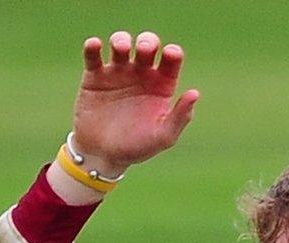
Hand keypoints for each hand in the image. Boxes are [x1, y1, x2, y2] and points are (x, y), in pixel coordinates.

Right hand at [71, 30, 200, 172]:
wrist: (102, 156)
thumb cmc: (137, 147)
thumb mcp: (163, 136)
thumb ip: (180, 117)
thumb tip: (195, 93)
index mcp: (161, 85)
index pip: (171, 60)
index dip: (173, 52)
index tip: (170, 54)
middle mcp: (141, 74)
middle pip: (147, 45)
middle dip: (148, 41)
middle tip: (144, 50)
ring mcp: (117, 72)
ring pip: (121, 43)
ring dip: (121, 39)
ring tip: (120, 48)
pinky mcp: (94, 77)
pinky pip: (93, 56)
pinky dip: (93, 47)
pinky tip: (95, 45)